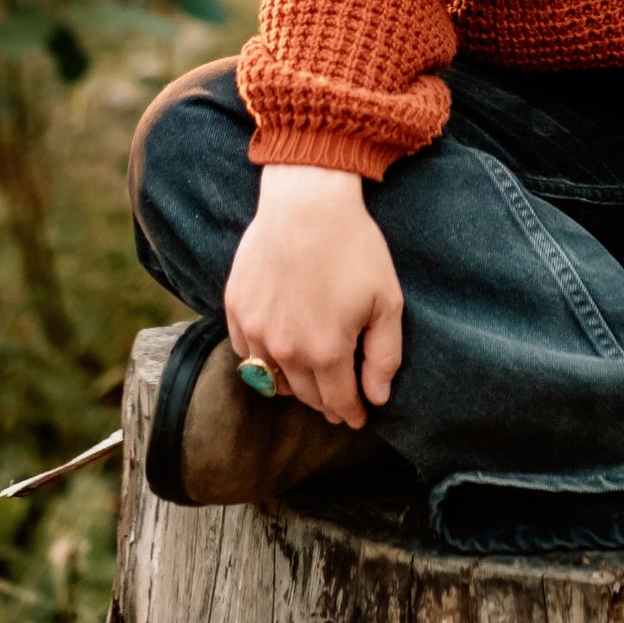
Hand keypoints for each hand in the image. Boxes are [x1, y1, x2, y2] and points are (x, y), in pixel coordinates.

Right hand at [225, 166, 403, 429]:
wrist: (307, 202)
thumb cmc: (353, 247)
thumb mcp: (386, 301)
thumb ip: (384, 356)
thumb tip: (377, 398)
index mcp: (326, 352)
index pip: (340, 402)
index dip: (352, 414)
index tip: (359, 420)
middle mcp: (285, 351)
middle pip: (306, 396)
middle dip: (327, 403)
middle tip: (339, 403)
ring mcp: (256, 331)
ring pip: (273, 380)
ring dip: (293, 385)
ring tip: (309, 381)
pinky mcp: (237, 309)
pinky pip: (246, 352)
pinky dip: (261, 360)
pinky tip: (276, 352)